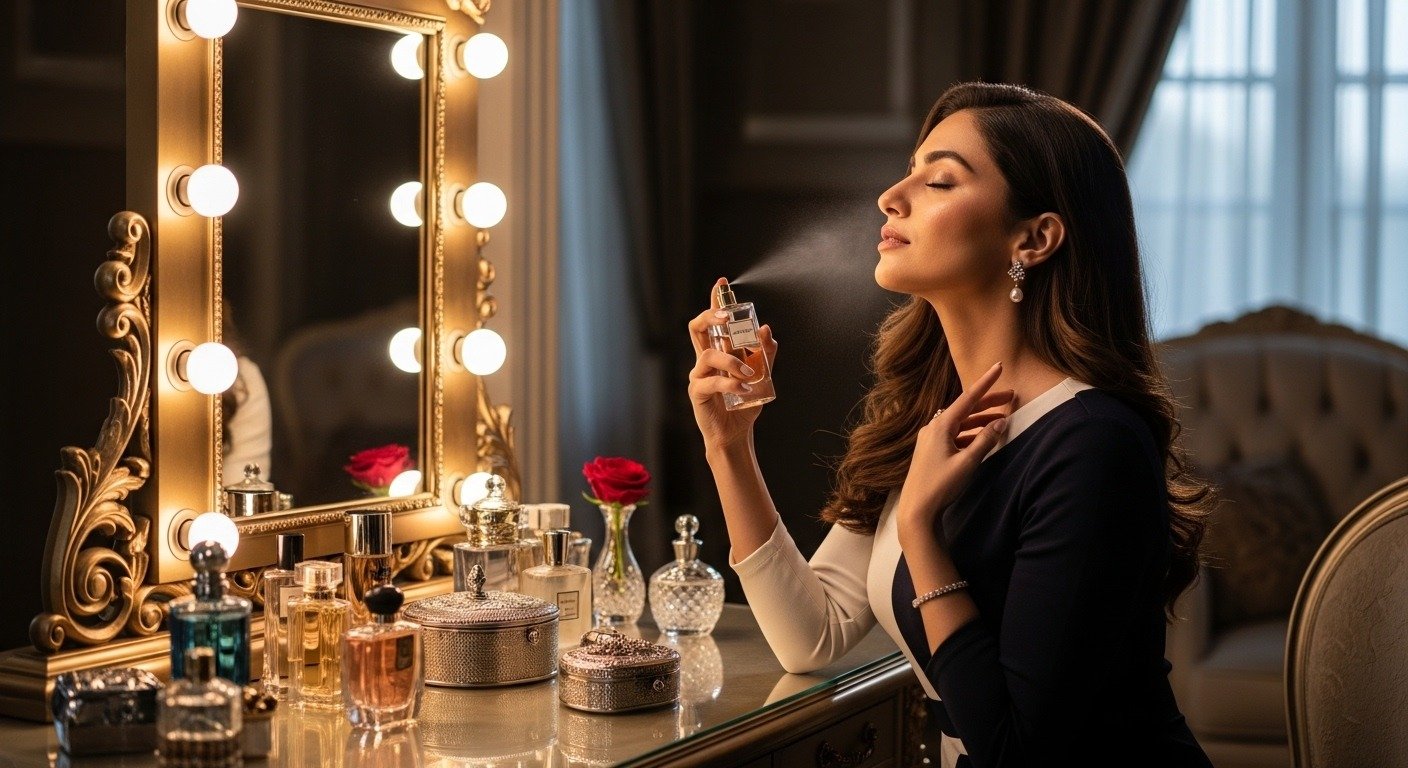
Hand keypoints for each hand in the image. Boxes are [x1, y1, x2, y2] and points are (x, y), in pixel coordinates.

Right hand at [687, 277, 778, 451]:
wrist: (736, 433)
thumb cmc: (744, 403)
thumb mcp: (761, 375)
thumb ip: (765, 353)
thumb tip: (766, 329)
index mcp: (718, 352)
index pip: (713, 322)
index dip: (715, 302)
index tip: (722, 283)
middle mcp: (705, 360)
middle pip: (697, 328)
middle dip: (711, 317)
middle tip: (727, 317)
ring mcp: (698, 375)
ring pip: (708, 354)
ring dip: (732, 361)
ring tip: (748, 374)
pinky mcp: (698, 392)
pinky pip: (712, 381)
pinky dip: (730, 383)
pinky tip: (744, 390)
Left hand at [896, 362, 1013, 529]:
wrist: (916, 509)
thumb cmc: (940, 485)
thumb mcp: (967, 462)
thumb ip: (985, 440)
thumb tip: (1001, 422)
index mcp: (940, 426)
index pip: (968, 398)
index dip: (986, 383)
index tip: (999, 366)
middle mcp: (933, 428)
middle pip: (965, 409)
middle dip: (988, 402)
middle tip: (1011, 396)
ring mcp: (930, 439)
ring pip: (960, 423)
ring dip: (981, 420)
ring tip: (1002, 418)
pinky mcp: (931, 451)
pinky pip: (955, 435)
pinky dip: (970, 434)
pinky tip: (984, 437)